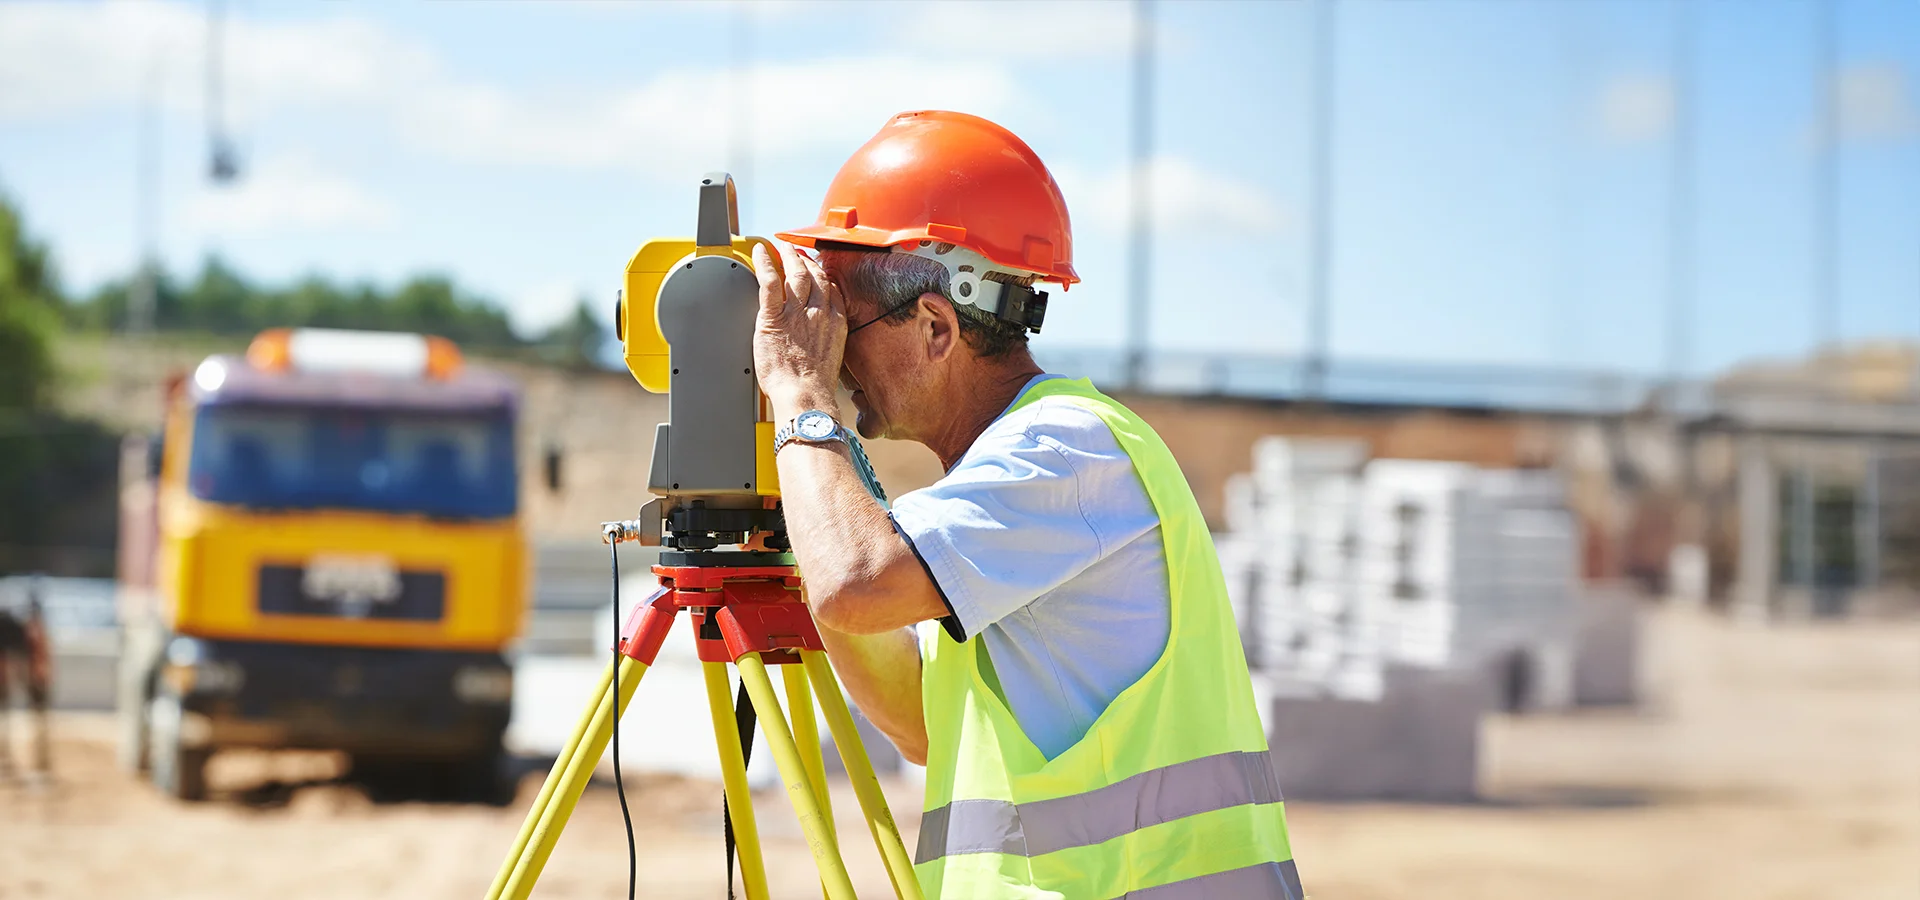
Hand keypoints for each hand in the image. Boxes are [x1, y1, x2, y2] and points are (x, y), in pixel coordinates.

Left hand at [752, 242, 845, 413]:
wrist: (804, 395)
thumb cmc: (814, 387)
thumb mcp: (831, 357)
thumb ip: (826, 339)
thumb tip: (818, 338)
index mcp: (835, 322)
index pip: (831, 288)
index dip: (821, 275)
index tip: (815, 270)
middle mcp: (819, 313)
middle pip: (815, 276)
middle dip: (806, 260)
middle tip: (797, 253)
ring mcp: (797, 313)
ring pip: (796, 274)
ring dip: (789, 257)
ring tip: (782, 249)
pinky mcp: (775, 317)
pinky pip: (770, 282)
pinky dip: (765, 263)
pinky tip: (761, 253)